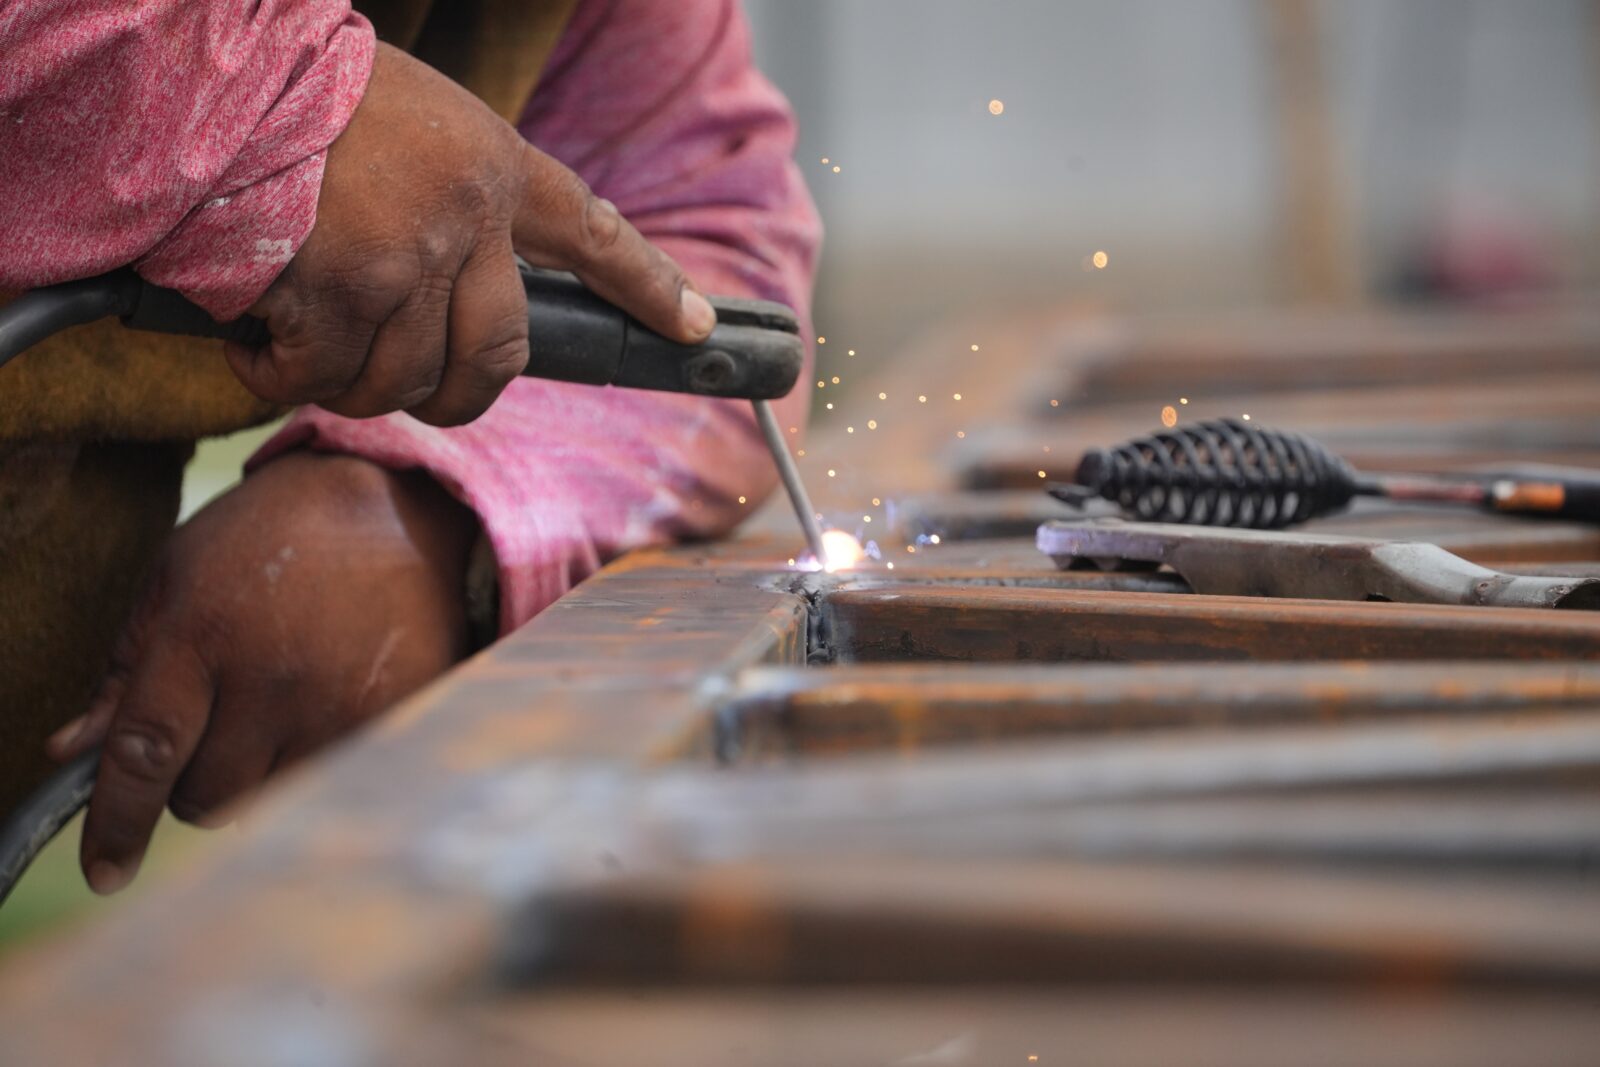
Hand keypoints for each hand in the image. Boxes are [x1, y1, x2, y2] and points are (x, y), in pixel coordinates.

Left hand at [47, 451, 477, 893]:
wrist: (398, 503)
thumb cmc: (272, 534)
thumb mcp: (178, 574)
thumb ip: (125, 666)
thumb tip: (71, 751)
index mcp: (204, 634)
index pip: (144, 753)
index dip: (116, 823)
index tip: (104, 872)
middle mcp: (273, 678)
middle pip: (206, 797)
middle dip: (193, 779)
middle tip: (215, 725)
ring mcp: (342, 701)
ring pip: (269, 798)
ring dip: (256, 772)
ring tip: (277, 705)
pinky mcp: (397, 714)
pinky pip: (332, 778)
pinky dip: (315, 758)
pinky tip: (327, 698)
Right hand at [227, 42, 715, 426]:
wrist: (214, 74)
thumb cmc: (300, 95)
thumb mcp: (412, 122)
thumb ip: (453, 200)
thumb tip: (457, 296)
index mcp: (493, 165)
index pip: (593, 233)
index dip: (647, 285)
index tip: (692, 323)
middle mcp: (468, 220)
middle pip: (497, 358)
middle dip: (459, 397)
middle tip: (424, 398)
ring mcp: (409, 261)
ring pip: (402, 380)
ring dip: (349, 382)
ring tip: (302, 339)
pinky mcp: (342, 294)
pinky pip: (322, 377)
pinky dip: (280, 372)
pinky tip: (255, 337)